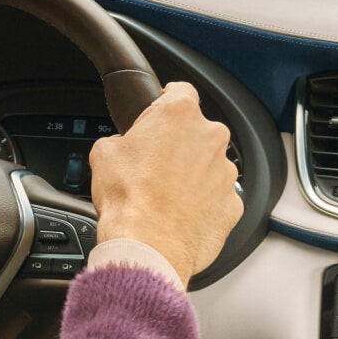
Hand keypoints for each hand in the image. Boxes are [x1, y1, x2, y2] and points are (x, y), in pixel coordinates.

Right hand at [89, 82, 240, 284]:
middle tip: (153, 166)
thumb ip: (120, 140)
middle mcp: (211, 137)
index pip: (179, 91)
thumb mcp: (104, 154)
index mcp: (180, 114)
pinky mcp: (233, 204)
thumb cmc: (129, 200)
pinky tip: (179, 215)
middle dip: (178, 145)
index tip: (158, 117)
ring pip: (209, 166)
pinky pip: (217, 197)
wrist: (148, 247)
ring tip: (165, 197)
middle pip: (196, 132)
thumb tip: (122, 147)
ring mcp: (226, 172)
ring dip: (192, 176)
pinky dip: (203, 204)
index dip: (163, 104)